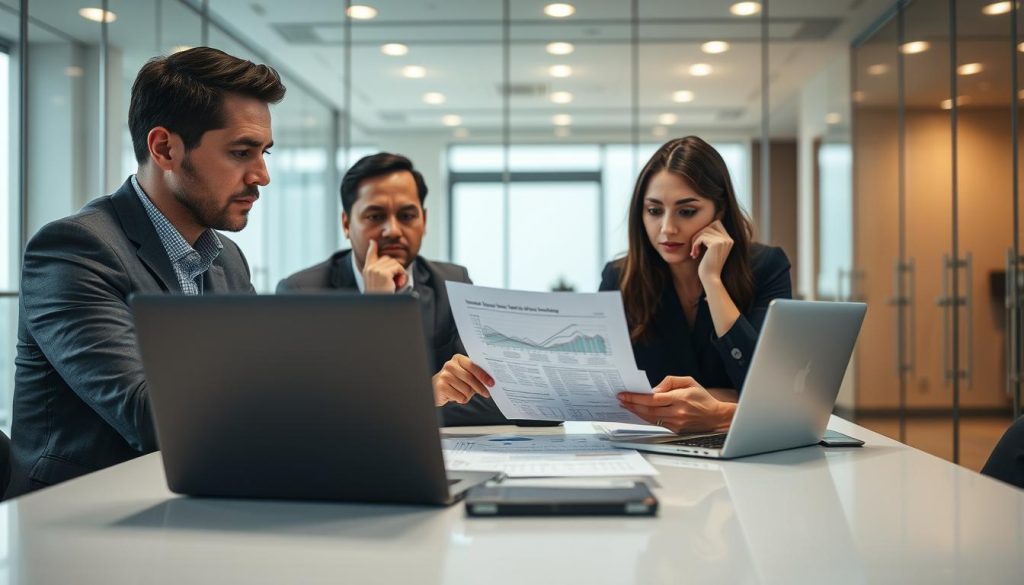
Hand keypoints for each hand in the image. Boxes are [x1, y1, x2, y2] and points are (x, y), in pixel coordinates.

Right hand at [362, 239, 407, 292]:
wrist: (379, 306)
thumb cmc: (380, 296)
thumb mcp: (376, 282)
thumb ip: (378, 271)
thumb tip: (385, 263)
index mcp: (367, 270)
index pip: (370, 255)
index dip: (372, 247)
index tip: (373, 242)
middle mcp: (370, 268)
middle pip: (387, 258)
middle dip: (394, 267)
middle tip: (394, 280)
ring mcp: (376, 270)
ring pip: (394, 262)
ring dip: (398, 271)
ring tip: (395, 283)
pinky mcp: (383, 274)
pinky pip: (398, 267)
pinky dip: (401, 274)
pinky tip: (397, 282)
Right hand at [432, 354, 493, 405]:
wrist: (436, 389)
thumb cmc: (455, 382)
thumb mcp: (466, 376)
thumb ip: (476, 377)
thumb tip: (489, 383)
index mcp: (458, 359)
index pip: (473, 366)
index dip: (483, 375)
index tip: (491, 383)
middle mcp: (450, 365)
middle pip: (470, 378)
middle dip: (480, 387)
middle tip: (486, 393)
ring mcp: (444, 375)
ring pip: (465, 389)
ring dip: (468, 395)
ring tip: (462, 393)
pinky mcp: (441, 386)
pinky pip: (459, 396)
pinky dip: (461, 399)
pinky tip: (456, 396)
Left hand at [617, 376, 733, 433]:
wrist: (716, 417)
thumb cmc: (702, 398)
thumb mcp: (688, 381)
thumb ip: (669, 381)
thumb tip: (653, 389)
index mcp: (680, 399)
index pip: (652, 399)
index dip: (636, 397)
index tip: (624, 394)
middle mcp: (677, 412)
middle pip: (648, 410)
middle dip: (632, 404)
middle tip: (621, 400)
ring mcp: (676, 423)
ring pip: (650, 418)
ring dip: (636, 412)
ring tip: (626, 405)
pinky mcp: (675, 430)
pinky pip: (656, 423)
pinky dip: (645, 417)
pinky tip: (638, 412)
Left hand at [690, 220, 732, 285]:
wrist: (710, 278)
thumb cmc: (707, 265)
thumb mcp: (709, 249)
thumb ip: (709, 238)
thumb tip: (702, 225)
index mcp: (729, 240)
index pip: (716, 223)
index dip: (705, 230)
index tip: (699, 243)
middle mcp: (728, 239)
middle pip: (711, 225)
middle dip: (700, 234)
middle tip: (695, 247)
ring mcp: (724, 241)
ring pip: (704, 231)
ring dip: (695, 240)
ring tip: (694, 252)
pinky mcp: (717, 244)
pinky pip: (701, 237)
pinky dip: (695, 244)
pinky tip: (694, 254)